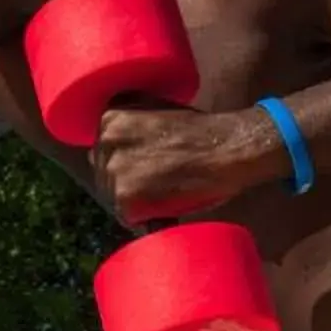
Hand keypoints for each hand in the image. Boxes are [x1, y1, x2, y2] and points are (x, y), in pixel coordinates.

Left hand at [93, 105, 282, 224]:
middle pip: (103, 174)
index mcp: (111, 113)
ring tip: (165, 192)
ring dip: (134, 202)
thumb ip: (129, 125)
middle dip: (125, 183)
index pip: (102, 150)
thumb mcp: (158, 111)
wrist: (229, 148)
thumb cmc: (202, 133)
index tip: (149, 163)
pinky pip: (126, 217)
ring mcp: (114, 166)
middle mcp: (106, 136)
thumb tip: (100, 154)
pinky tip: (164, 207)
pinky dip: (143, 219)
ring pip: (112, 197)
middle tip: (160, 181)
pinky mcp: (125, 195)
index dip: (125, 163)